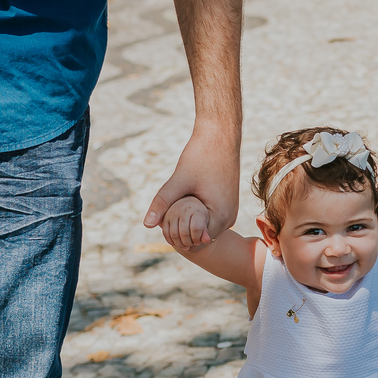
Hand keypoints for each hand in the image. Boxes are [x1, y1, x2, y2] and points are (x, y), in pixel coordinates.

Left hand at [144, 125, 238, 242]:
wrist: (220, 136)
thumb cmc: (201, 155)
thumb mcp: (179, 180)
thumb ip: (162, 202)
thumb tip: (146, 224)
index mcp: (220, 216)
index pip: (196, 241)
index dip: (179, 236)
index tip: (165, 224)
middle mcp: (229, 218)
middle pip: (201, 236)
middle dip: (184, 230)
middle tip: (166, 216)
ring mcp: (230, 211)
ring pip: (205, 227)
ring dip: (190, 222)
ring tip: (175, 207)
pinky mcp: (228, 204)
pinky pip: (211, 218)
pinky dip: (198, 215)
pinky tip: (185, 202)